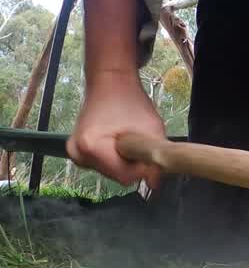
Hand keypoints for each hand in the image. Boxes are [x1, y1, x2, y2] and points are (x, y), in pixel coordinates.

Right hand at [67, 72, 165, 187]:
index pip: (124, 176)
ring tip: (126, 137)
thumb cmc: (132, 102)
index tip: (147, 150)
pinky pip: (102, 165)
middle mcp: (77, 153)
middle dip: (132, 163)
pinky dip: (114, 158)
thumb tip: (154, 185)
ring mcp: (74, 153)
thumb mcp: (152, 128)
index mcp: (91, 147)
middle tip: (136, 140)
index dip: (141, 167)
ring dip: (123, 160)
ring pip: (110, 171)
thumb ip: (156, 157)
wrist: (110, 83)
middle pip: (116, 175)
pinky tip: (116, 141)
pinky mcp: (76, 151)